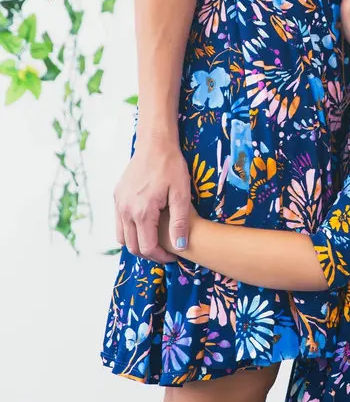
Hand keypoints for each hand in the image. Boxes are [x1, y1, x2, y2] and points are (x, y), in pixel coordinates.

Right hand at [114, 140, 191, 264]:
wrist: (154, 144)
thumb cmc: (171, 167)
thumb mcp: (181, 194)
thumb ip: (180, 222)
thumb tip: (180, 247)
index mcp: (142, 212)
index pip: (148, 247)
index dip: (162, 257)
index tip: (174, 257)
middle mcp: (125, 211)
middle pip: (133, 246)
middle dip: (150, 254)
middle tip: (167, 252)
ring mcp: (119, 204)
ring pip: (122, 237)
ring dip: (137, 244)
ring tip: (156, 241)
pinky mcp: (117, 197)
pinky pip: (119, 223)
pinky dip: (130, 231)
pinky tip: (146, 226)